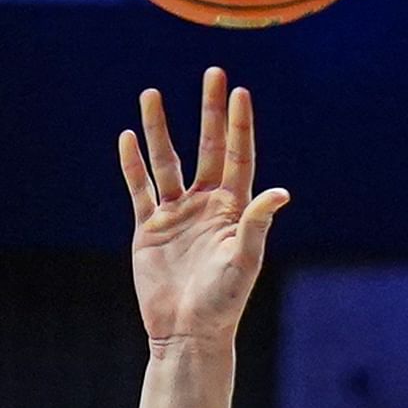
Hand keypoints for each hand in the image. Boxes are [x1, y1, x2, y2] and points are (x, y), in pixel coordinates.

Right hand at [123, 69, 289, 347]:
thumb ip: (257, 225)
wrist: (186, 332)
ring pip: (166, 161)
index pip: (239, 157)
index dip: (239, 125)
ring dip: (159, 128)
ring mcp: (176, 215)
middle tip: (212, 74)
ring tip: (151, 94)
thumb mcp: (244, 262)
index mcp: (233, 210)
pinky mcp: (149, 229)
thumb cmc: (223, 302)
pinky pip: (140, 189)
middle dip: (209, 112)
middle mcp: (206, 205)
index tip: (239, 92)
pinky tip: (127, 138)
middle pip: (208, 148)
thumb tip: (280, 192)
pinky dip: (133, 164)